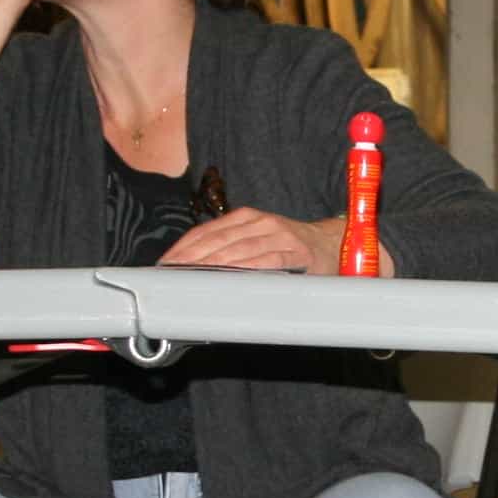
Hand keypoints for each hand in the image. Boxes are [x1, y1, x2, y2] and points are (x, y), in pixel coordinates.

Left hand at [156, 208, 343, 276]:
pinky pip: (268, 261)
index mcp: (247, 217)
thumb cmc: (289, 247)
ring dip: (213, 266)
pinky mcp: (296, 253)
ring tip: (193, 279)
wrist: (333, 244)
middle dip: (191, 260)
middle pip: (218, 241)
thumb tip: (194, 268)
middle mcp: (260, 222)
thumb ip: (231, 248)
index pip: (207, 231)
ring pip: (239, 250)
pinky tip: (231, 278)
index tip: (164, 265)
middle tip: (172, 276)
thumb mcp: (258, 240)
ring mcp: (279, 236)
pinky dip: (248, 269)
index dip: (183, 248)